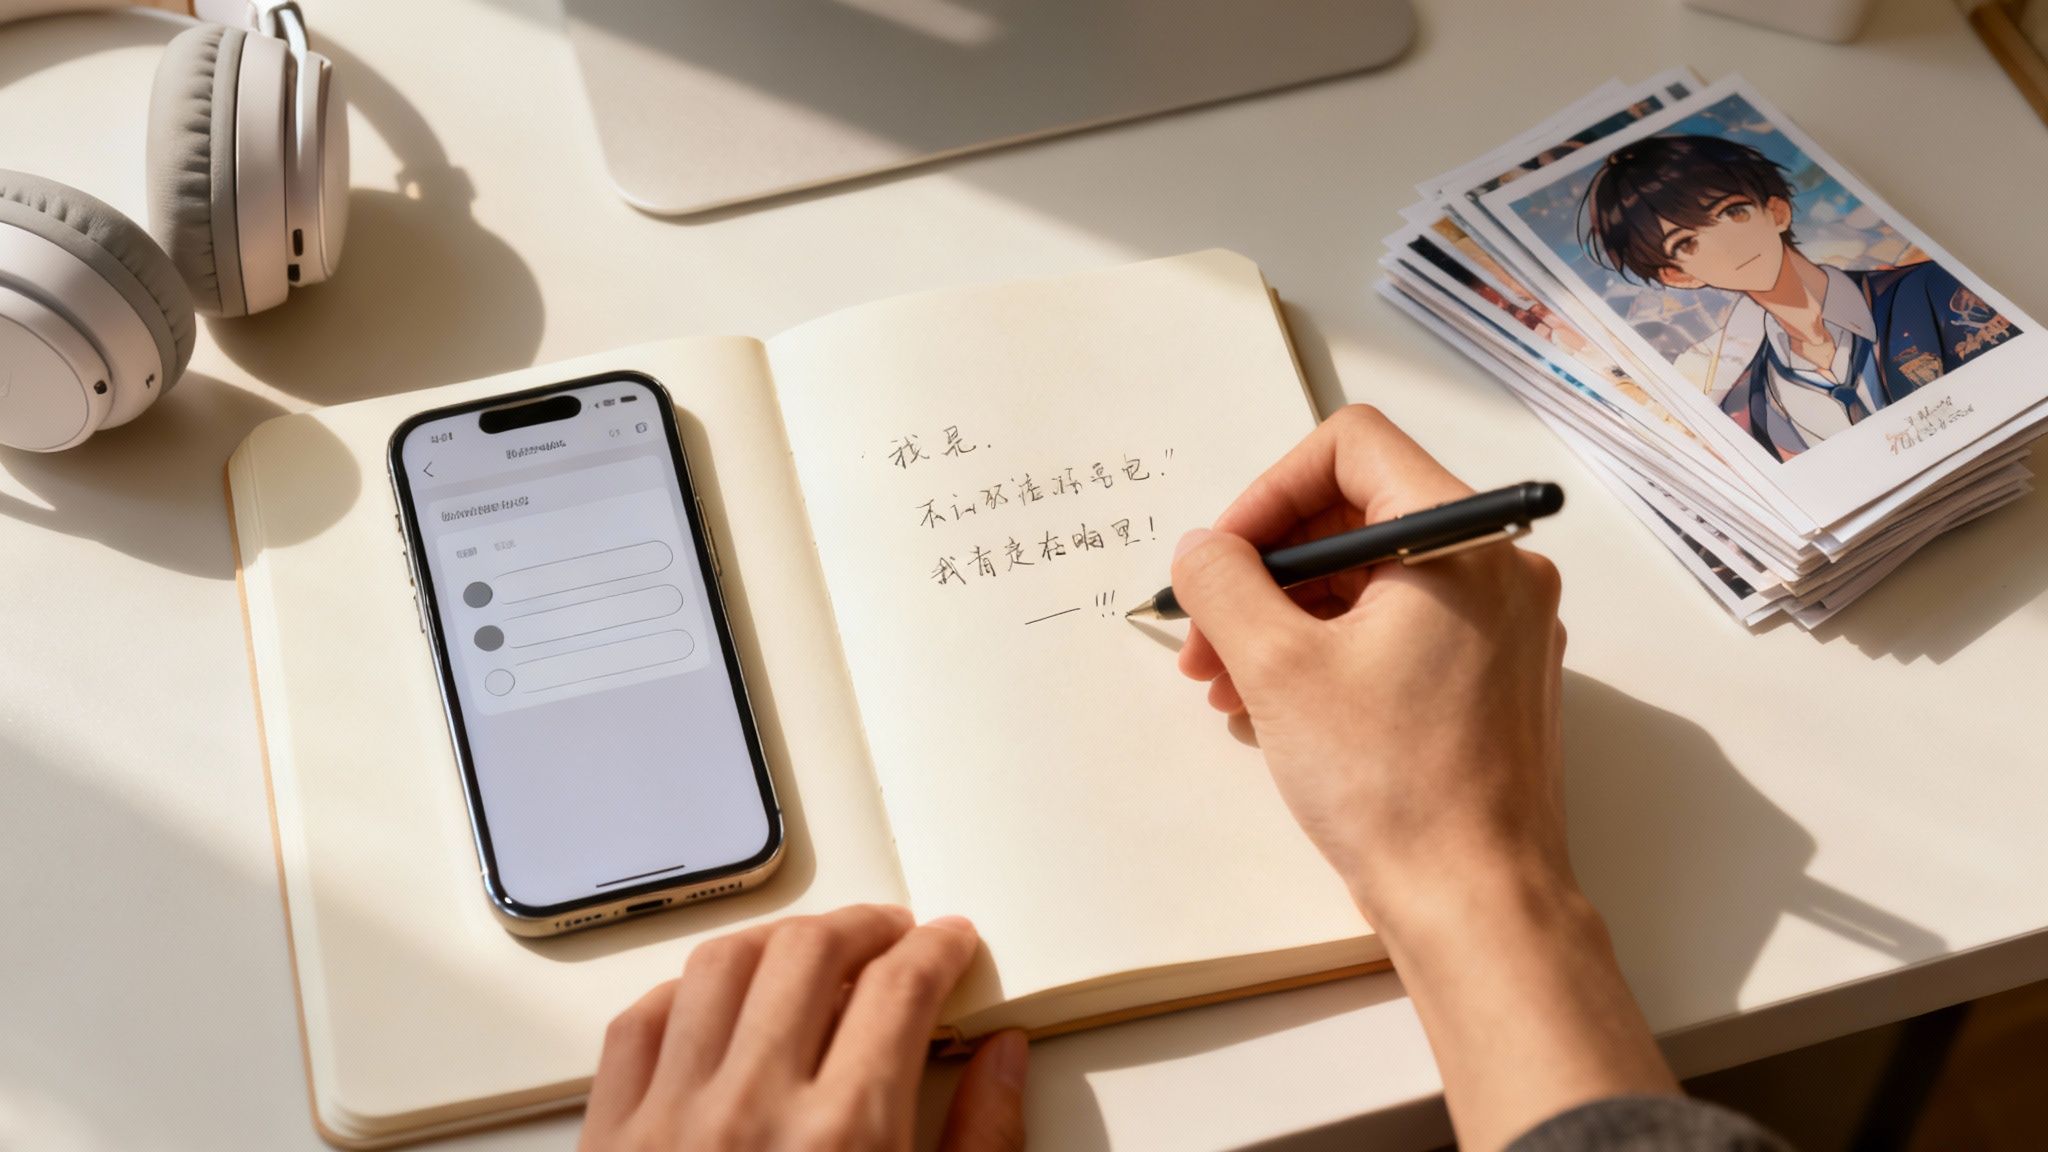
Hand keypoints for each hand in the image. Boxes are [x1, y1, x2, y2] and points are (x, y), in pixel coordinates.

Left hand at [580, 905, 1027, 1151]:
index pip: (901, 988)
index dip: (938, 949)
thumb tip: (1002, 1059)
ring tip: (812, 954)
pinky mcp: (609, 1137)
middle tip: (893, 938)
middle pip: (812, 952)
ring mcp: (670, 1119)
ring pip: (723, 965)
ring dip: (778, 942)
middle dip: (865, 929)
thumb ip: (979, 1143)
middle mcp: (753, 1112)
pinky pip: (641, 1022)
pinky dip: (687, 993)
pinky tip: (720, 1005)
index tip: (949, 945)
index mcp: (848, 1136)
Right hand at [1172, 404, 1569, 929]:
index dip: (1269, 492)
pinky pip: (1399, 629)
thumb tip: (1204, 549)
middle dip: (1267, 570)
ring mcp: (1503, 627)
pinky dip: (1332, 650)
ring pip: (1373, 580)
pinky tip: (1274, 705)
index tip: (1225, 557)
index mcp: (1463, 542)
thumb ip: (1226, 584)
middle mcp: (1498, 570)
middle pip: (1358, 516)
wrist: (1475, 902)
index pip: (1352, 448)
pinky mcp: (1492, 677)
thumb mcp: (1278, 669)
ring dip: (1288, 618)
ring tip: (1228, 683)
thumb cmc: (1397, 789)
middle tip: (1206, 632)